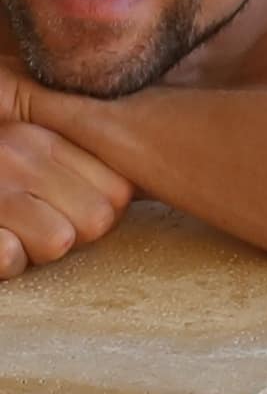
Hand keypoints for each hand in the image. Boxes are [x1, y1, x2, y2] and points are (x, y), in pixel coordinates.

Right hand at [0, 119, 134, 279]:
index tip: (66, 209)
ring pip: (60, 241)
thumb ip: (70, 166)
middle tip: (30, 225)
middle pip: (98, 219)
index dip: (99, 210)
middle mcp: (17, 153)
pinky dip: (5, 259)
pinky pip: (9, 254)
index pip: (118, 189)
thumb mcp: (18, 152)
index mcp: (39, 135)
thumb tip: (127, 196)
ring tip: (6, 233)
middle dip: (73, 233)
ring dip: (34, 250)